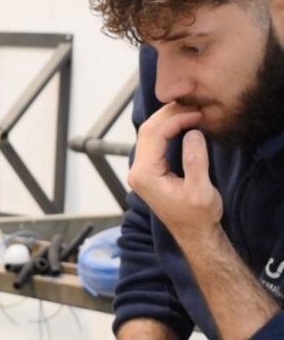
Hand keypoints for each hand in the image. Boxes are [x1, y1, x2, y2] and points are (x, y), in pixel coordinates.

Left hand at [128, 103, 222, 235]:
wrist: (194, 235)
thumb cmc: (198, 218)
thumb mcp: (201, 191)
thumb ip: (195, 161)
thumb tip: (192, 133)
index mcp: (145, 175)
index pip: (155, 135)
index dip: (175, 119)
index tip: (196, 112)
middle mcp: (137, 171)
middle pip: (147, 131)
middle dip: (169, 114)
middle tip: (193, 105)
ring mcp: (140, 171)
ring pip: (148, 134)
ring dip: (167, 119)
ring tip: (189, 110)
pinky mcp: (148, 171)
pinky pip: (152, 142)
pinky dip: (166, 129)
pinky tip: (181, 122)